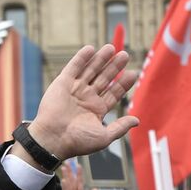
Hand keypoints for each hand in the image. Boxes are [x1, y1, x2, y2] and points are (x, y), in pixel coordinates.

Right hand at [24, 45, 138, 164]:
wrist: (54, 138)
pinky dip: (82, 58)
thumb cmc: (78, 141)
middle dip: (114, 67)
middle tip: (125, 55)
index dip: (123, 83)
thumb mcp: (104, 137)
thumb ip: (120, 127)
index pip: (114, 93)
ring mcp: (75, 89)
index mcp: (97, 110)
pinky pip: (73, 67)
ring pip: (91, 70)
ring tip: (111, 48)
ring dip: (100, 59)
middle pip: (104, 79)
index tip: (134, 73)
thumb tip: (136, 120)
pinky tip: (91, 49)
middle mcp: (87, 98)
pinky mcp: (63, 83)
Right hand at [59, 164, 98, 189]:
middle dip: (70, 172)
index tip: (78, 165)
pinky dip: (66, 188)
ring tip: (65, 168)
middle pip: (72, 183)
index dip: (79, 175)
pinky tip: (65, 181)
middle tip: (68, 162)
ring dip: (67, 177)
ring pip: (69, 187)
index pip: (79, 184)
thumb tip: (95, 189)